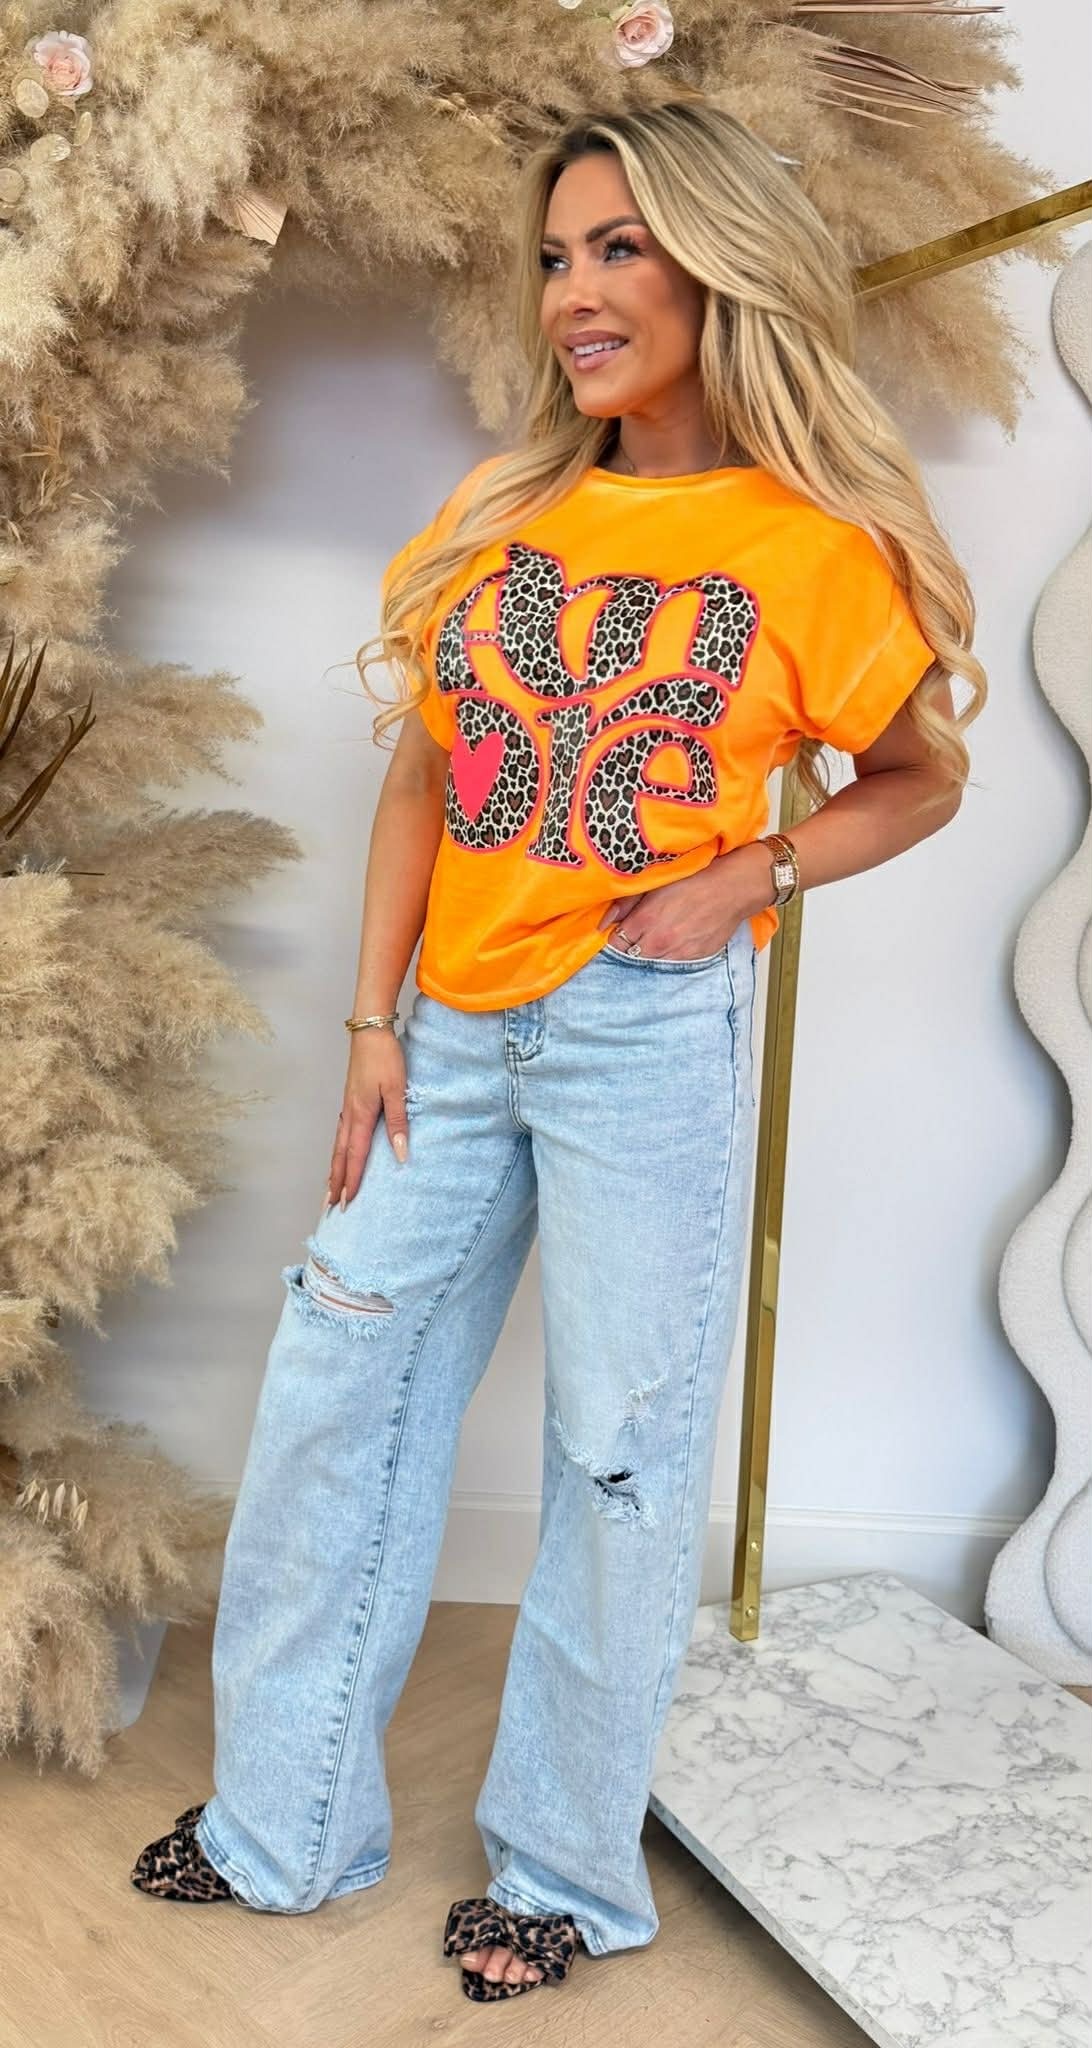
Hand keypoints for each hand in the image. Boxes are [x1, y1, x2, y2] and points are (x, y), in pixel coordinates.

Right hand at [325, 1028, 410, 1211]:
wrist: (369, 1029)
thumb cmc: (385, 1058)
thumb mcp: (397, 1090)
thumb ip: (398, 1123)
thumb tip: (401, 1155)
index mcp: (361, 1115)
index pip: (355, 1156)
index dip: (352, 1181)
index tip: (347, 1202)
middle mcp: (350, 1114)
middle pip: (340, 1155)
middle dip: (336, 1181)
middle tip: (330, 1205)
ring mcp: (347, 1106)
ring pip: (338, 1145)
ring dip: (334, 1167)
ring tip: (330, 1186)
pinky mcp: (350, 1099)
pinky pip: (340, 1133)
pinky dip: (338, 1150)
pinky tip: (340, 1152)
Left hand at [598, 845, 771, 957]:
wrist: (732, 888)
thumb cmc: (696, 879)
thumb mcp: (656, 883)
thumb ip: (626, 902)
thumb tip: (604, 922)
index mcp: (645, 921)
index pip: (616, 943)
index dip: (617, 936)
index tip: (621, 929)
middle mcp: (659, 941)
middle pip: (631, 956)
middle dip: (632, 945)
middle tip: (640, 931)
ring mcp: (677, 952)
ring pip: (652, 961)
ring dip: (651, 951)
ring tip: (661, 932)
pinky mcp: (694, 958)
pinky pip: (673, 962)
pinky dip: (670, 953)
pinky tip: (677, 937)